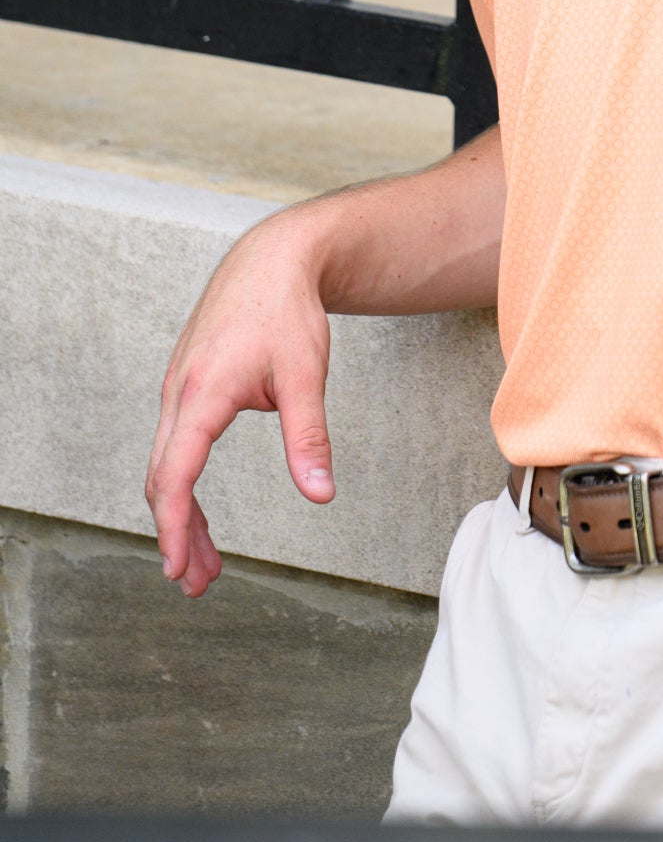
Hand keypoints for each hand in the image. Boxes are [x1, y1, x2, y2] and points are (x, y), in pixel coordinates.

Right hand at [145, 210, 335, 598]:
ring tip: (204, 560)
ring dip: (179, 513)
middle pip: (162, 478)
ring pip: (166, 463)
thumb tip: (321, 494)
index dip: (174, 527)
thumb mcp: (306, 375)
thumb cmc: (287, 311)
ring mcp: (178, 387)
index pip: (174, 474)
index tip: (179, 568)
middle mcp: (179, 392)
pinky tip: (197, 506)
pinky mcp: (187, 385)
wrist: (272, 258)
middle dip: (176, 534)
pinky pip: (174, 443)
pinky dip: (181, 481)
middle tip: (195, 582)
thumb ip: (309, 437)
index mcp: (203, 392)